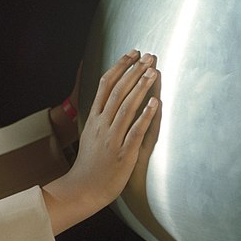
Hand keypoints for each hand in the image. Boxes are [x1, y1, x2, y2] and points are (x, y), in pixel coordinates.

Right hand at [42, 50, 160, 234]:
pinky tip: (155, 103)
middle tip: (148, 56)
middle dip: (133, 72)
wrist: (85, 187)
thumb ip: (97, 112)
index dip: (119, 67)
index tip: (132, 53)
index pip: (105, 85)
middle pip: (116, 91)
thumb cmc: (90, 160)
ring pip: (126, 107)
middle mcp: (102, 124)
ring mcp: (112, 137)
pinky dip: (145, 116)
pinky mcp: (123, 152)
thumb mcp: (88, 131)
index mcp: (94, 117)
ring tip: (153, 72)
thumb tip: (101, 95)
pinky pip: (135, 131)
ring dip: (140, 88)